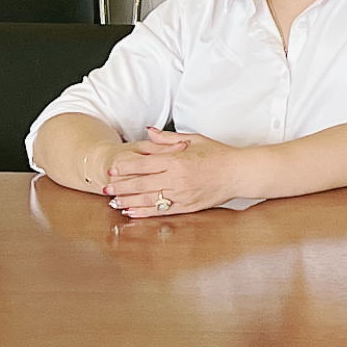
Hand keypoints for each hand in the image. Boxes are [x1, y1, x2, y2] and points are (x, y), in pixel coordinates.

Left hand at [103, 131, 241, 217]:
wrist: (240, 173)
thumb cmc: (219, 154)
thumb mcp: (194, 140)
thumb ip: (168, 139)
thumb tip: (148, 133)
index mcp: (178, 160)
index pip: (143, 165)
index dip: (125, 168)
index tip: (112, 170)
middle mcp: (177, 179)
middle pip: (141, 183)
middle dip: (121, 187)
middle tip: (106, 188)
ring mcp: (182, 194)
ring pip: (148, 199)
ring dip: (128, 201)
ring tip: (114, 202)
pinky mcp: (188, 206)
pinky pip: (161, 211)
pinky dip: (144, 213)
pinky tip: (132, 212)